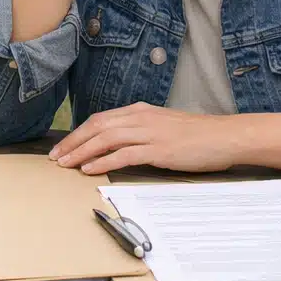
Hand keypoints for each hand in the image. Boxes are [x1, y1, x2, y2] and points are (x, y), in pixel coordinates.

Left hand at [49, 102, 239, 174]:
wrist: (225, 136)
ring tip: (65, 164)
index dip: (79, 132)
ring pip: (105, 139)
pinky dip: (103, 161)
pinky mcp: (158, 150)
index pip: (100, 119)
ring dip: (81, 151)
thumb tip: (120, 144)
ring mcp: (149, 133)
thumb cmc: (197, 135)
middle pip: (97, 126)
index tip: (63, 146)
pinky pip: (123, 155)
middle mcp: (140, 118)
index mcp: (140, 111)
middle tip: (55, 156)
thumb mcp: (163, 126)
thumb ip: (142, 130)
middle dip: (72, 141)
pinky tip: (90, 169)